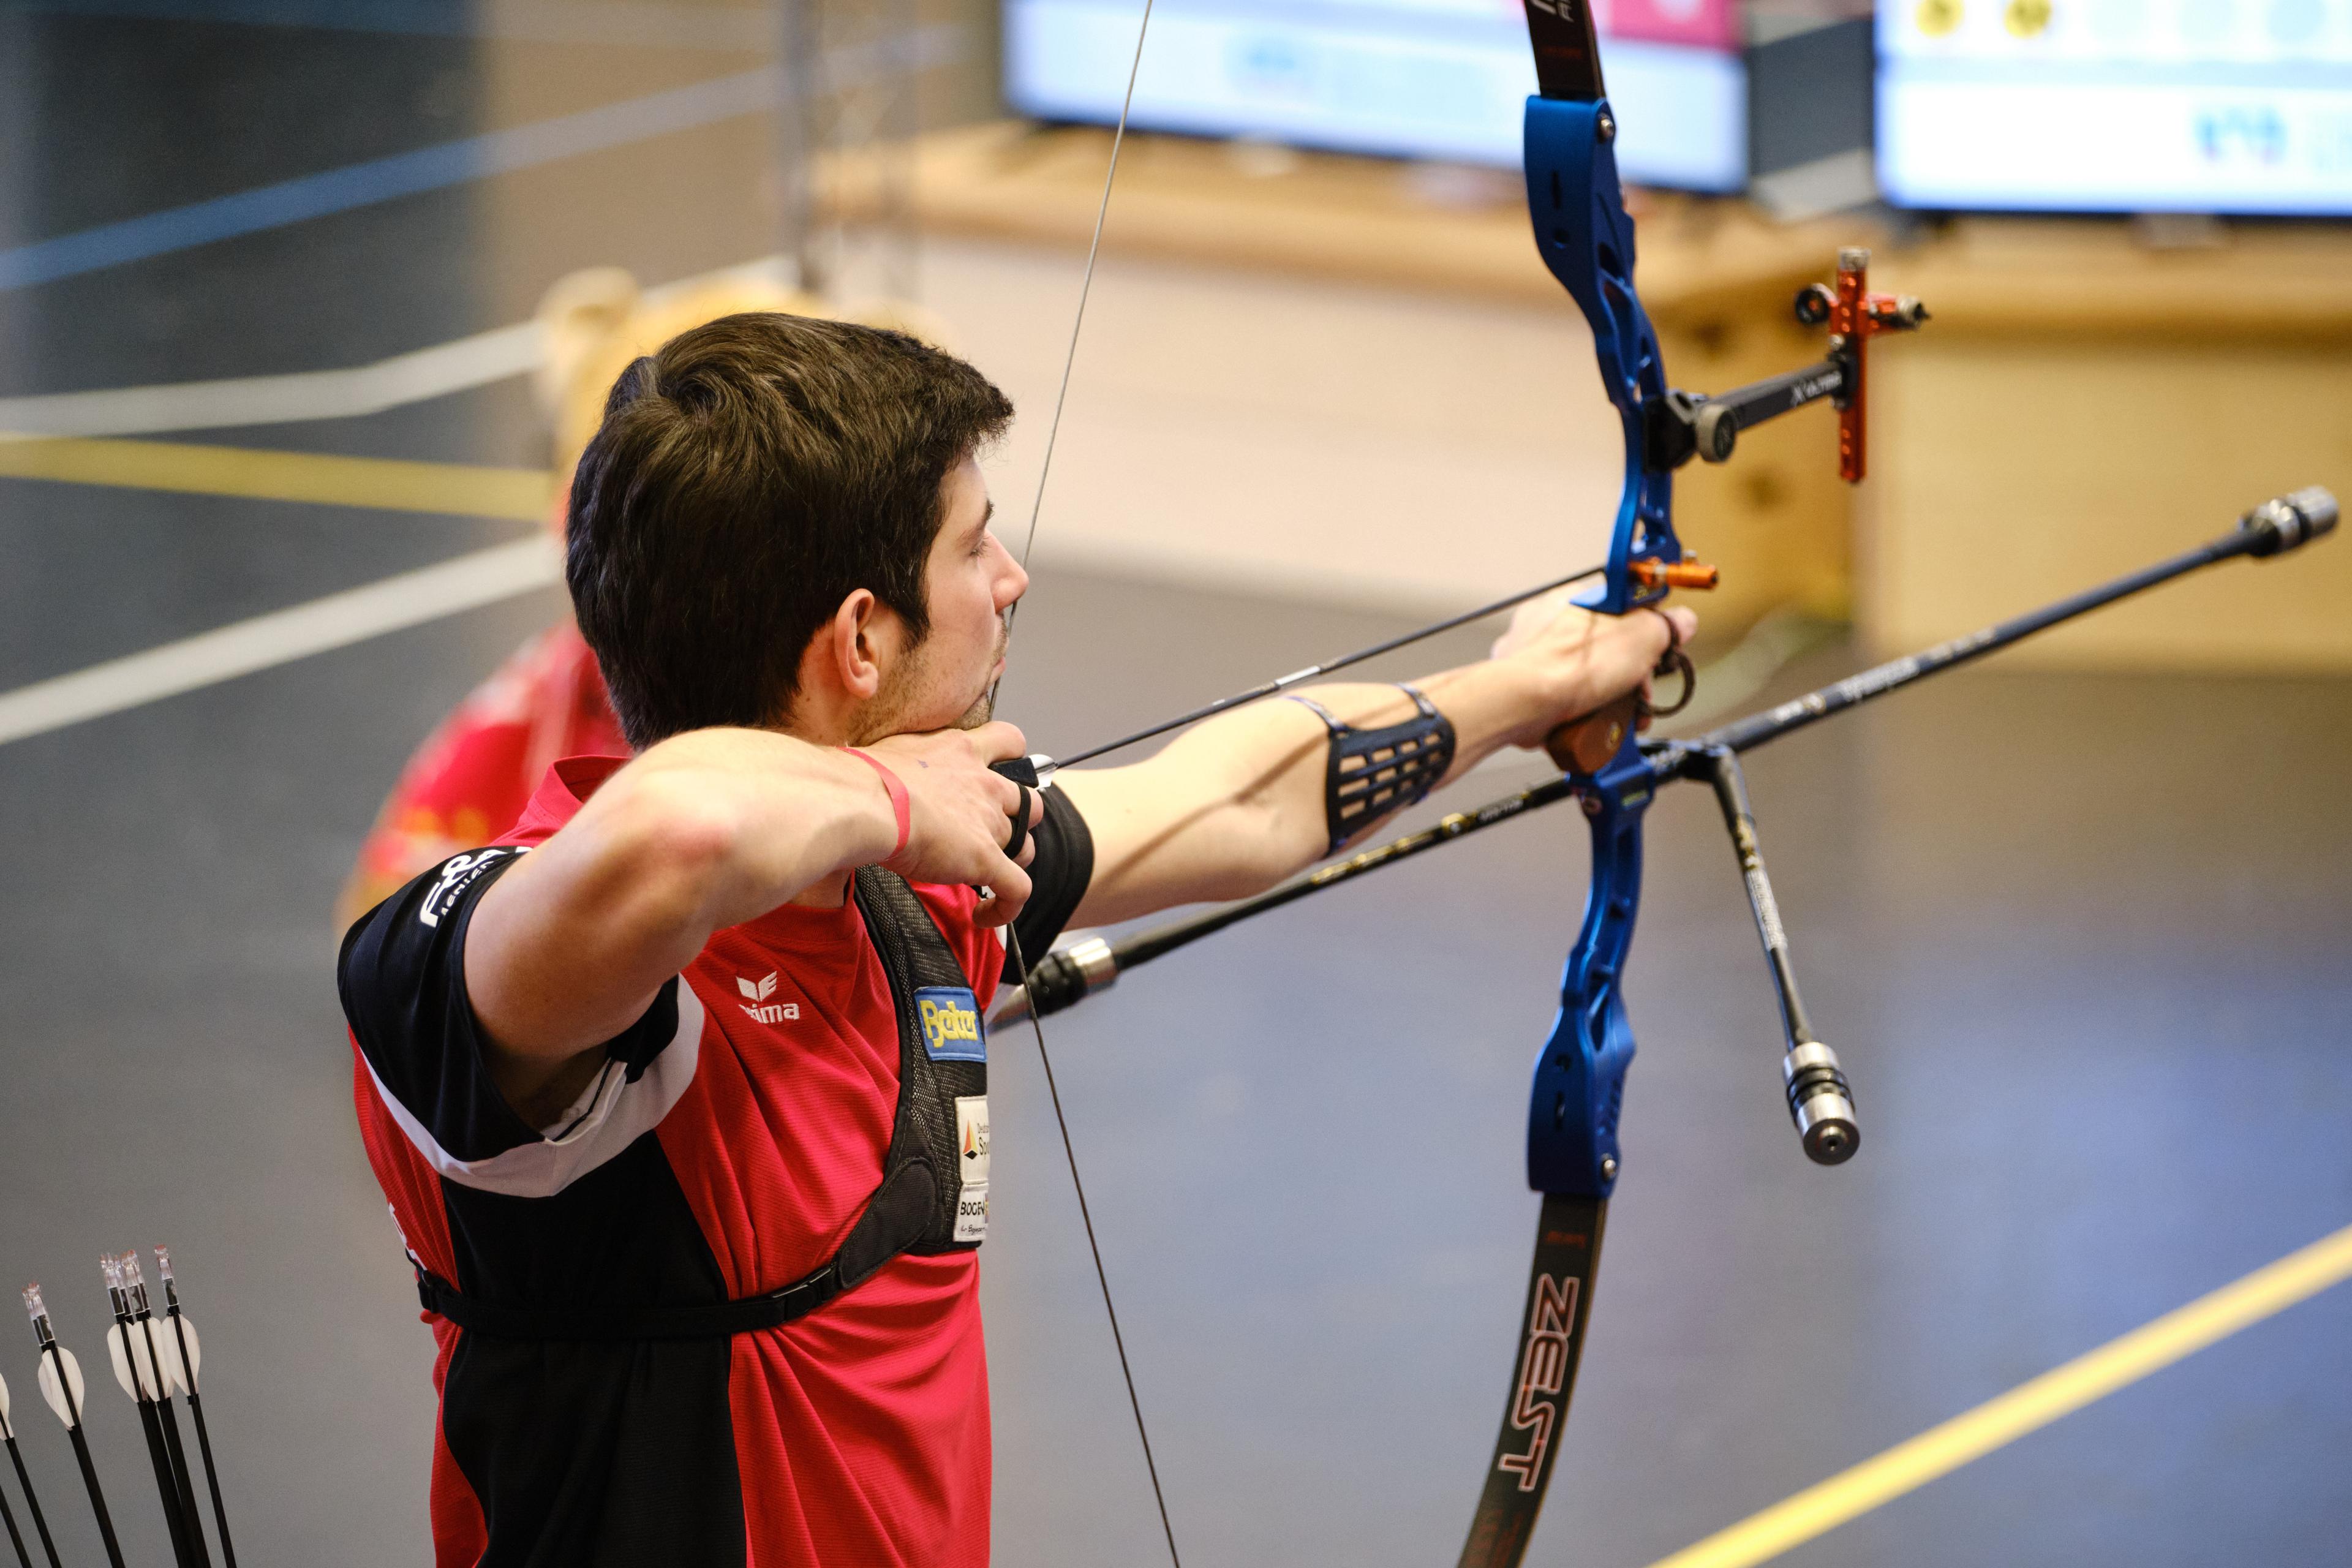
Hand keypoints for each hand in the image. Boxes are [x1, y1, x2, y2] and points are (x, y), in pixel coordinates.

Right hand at [864, 722, 1043, 927]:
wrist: (864, 801)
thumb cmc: (864, 777)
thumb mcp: (893, 754)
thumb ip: (908, 764)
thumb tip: (887, 778)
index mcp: (961, 751)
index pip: (1010, 740)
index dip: (1012, 760)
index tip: (1000, 774)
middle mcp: (984, 784)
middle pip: (1028, 802)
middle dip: (1018, 820)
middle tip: (989, 835)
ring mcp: (989, 822)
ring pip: (1025, 846)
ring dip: (1011, 862)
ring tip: (986, 875)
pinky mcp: (986, 859)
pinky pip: (1017, 888)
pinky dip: (1008, 905)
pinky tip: (985, 914)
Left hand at [1488, 586, 1698, 748]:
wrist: (1522, 703)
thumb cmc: (1568, 666)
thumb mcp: (1641, 636)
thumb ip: (1666, 625)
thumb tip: (1681, 622)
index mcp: (1579, 597)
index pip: (1626, 607)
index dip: (1649, 632)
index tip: (1659, 653)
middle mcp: (1551, 620)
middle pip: (1607, 644)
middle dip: (1632, 673)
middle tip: (1642, 692)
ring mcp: (1534, 654)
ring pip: (1587, 673)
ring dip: (1611, 696)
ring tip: (1622, 713)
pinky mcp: (1526, 686)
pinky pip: (1565, 696)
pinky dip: (1583, 710)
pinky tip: (1595, 721)